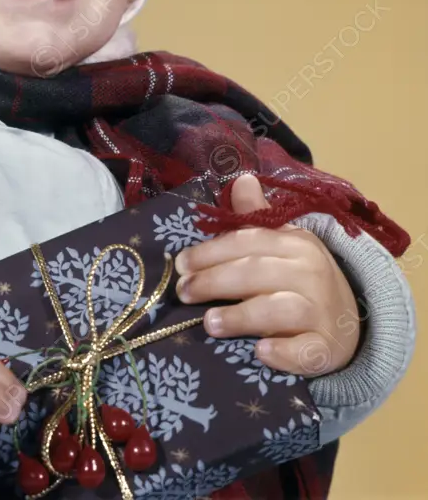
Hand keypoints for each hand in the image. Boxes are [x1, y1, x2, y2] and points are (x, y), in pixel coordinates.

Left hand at [174, 174, 359, 376]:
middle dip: (214, 282)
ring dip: (241, 316)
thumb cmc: (301, 277)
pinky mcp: (327, 348)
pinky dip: (283, 353)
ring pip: (279, 310)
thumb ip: (256, 215)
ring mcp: (322, 312)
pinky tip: (260, 352)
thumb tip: (240, 178)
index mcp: (296, 243)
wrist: (350, 322)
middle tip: (182, 293)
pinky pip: (306, 351)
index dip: (211, 252)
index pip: (248, 242)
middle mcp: (311, 273)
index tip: (181, 265)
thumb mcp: (283, 242)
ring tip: (209, 323)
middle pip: (256, 273)